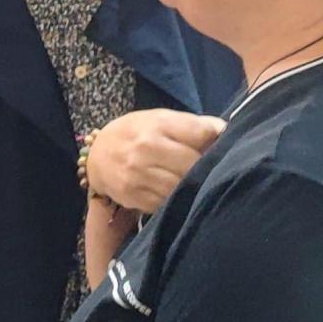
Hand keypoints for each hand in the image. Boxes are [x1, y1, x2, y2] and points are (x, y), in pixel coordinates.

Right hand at [86, 109, 224, 212]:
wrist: (97, 156)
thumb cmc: (137, 133)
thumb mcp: (160, 119)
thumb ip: (192, 124)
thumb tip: (224, 130)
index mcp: (157, 125)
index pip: (201, 134)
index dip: (216, 140)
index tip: (220, 145)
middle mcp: (146, 149)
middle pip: (193, 164)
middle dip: (205, 167)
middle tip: (210, 168)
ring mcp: (138, 175)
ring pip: (181, 187)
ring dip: (191, 186)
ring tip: (194, 182)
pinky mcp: (134, 197)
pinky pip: (166, 202)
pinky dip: (175, 199)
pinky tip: (175, 192)